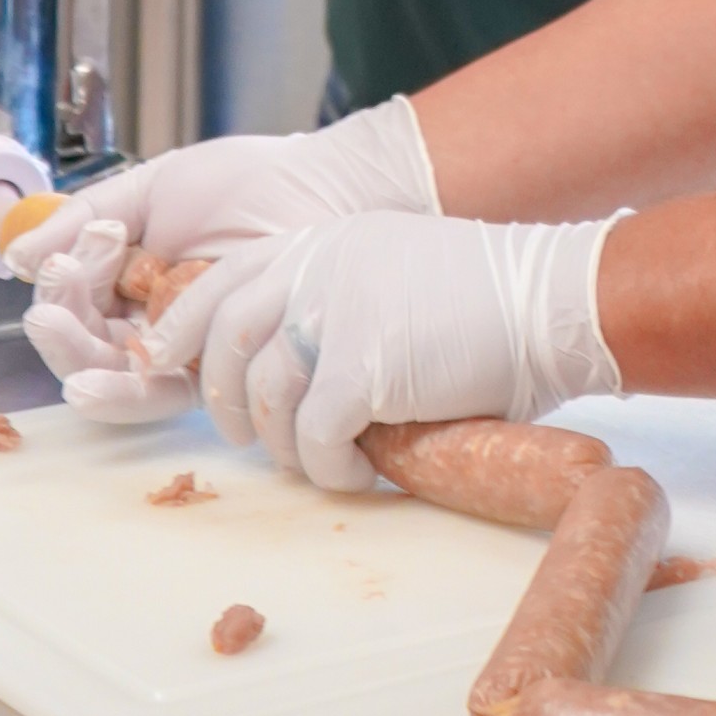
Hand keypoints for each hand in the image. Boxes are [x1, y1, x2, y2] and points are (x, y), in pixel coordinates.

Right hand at [11, 99, 438, 409]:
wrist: (315, 191)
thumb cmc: (244, 182)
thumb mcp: (150, 190)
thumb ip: (83, 220)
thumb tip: (15, 255)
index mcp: (132, 275)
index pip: (77, 300)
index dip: (60, 288)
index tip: (64, 260)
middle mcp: (152, 318)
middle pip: (85, 344)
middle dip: (58, 329)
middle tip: (46, 312)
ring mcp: (182, 348)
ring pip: (111, 373)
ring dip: (73, 359)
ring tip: (51, 331)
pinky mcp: (213, 373)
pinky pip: (156, 394)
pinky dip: (116, 394)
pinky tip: (86, 386)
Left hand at [197, 206, 625, 490]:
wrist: (550, 299)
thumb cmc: (486, 296)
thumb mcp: (389, 265)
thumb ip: (332, 295)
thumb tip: (286, 362)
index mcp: (320, 242)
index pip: (219, 280)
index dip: (181, 328)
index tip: (164, 364)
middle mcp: (316, 270)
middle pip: (226, 342)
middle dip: (226, 403)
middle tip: (251, 438)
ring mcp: (334, 315)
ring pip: (268, 399)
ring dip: (285, 447)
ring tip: (324, 461)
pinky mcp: (362, 369)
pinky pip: (315, 439)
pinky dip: (330, 469)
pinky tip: (359, 473)